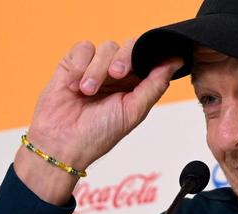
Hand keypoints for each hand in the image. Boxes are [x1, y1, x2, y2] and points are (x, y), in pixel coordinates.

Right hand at [14, 40, 182, 203]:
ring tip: (87, 92)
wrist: (62, 142)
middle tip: (116, 74)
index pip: (148, 59)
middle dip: (124, 58)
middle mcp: (117, 75)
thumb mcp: (133, 111)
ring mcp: (95, 68)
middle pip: (130, 47)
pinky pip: (83, 47)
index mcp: (136, 86)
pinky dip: (80, 65)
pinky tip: (74, 86)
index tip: (144, 65)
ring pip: (106, 47)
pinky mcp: (72, 64)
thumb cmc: (98, 134)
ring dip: (97, 69)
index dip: (148, 56)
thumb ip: (154, 85)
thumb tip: (176, 62)